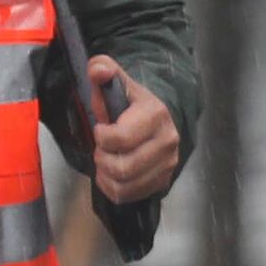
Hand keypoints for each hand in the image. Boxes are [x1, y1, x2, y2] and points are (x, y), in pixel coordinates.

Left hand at [87, 59, 181, 201]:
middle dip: (103, 158)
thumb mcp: (116, 82)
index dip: (101, 137)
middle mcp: (168, 141)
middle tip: (101, 148)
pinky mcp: (162, 181)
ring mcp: (168, 164)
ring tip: (106, 160)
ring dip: (106, 175)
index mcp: (155, 114)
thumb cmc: (129, 105)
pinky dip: (112, 188)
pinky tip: (111, 174)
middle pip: (122, 167)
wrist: (153, 121)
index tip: (100, 128)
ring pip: (124, 185)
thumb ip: (102, 69)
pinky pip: (128, 196)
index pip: (120, 139)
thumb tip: (98, 70)